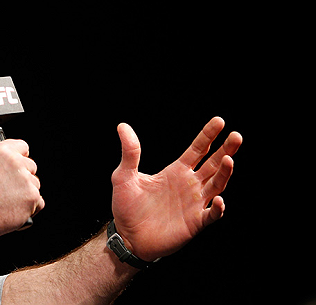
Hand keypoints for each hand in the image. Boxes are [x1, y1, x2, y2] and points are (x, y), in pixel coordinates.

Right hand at [0, 139, 44, 245]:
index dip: (20, 155)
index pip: (22, 146)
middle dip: (23, 176)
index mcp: (1, 151)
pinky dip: (31, 206)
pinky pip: (39, 201)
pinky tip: (16, 208)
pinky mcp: (33, 197)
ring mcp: (26, 180)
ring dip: (26, 191)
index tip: (19, 161)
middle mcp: (16, 163)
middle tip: (10, 186)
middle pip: (31, 166)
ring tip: (9, 200)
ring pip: (35, 184)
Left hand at [111, 117, 241, 260]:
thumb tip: (122, 126)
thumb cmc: (126, 207)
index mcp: (176, 171)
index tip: (219, 121)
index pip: (197, 149)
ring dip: (224, 173)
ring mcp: (194, 204)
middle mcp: (189, 185)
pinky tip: (219, 199)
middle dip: (226, 150)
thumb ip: (129, 152)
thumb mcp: (124, 176)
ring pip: (216, 186)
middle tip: (236, 135)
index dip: (208, 135)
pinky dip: (217, 208)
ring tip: (229, 160)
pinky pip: (211, 215)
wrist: (126, 237)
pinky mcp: (194, 223)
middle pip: (213, 164)